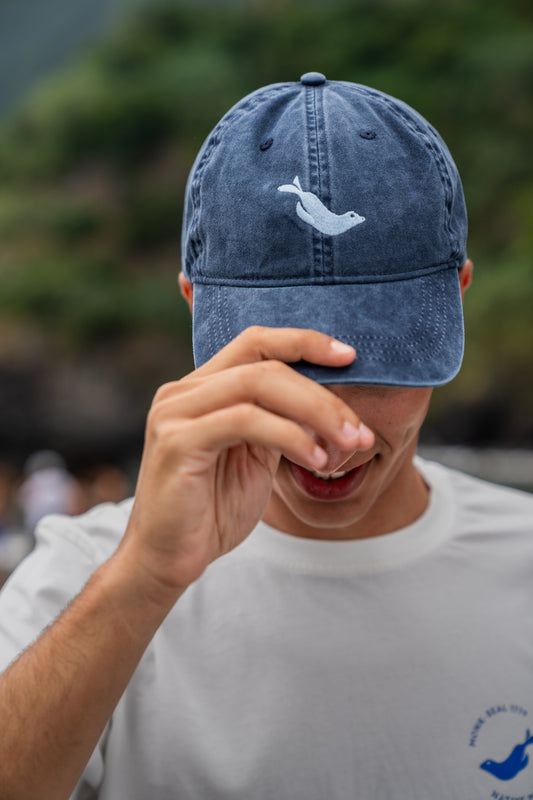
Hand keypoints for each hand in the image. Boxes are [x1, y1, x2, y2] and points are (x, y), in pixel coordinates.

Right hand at [117, 327, 373, 604]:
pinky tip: (316, 461)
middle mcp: (182, 392)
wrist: (167, 560)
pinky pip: (245, 421)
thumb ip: (278, 421)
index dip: (304, 342)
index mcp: (201, 389)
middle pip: (265, 365)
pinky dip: (290, 436)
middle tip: (359, 430)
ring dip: (315, 413)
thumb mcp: (255, 457)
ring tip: (347, 444)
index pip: (255, 343)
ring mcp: (175, 413)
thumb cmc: (212, 511)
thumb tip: (332, 403)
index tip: (349, 356)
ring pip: (258, 385)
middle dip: (322, 394)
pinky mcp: (177, 441)